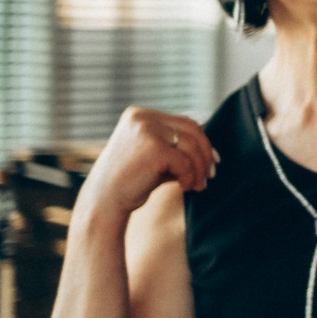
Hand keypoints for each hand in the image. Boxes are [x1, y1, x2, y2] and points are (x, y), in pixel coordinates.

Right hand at [84, 107, 213, 224]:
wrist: (104, 202)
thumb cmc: (131, 182)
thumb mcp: (152, 156)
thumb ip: (174, 147)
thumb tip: (210, 149)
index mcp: (139, 115)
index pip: (184, 122)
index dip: (202, 142)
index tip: (212, 161)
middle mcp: (142, 118)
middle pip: (192, 129)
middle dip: (205, 154)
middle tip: (210, 175)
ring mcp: (146, 130)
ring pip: (191, 145)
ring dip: (200, 168)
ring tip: (199, 185)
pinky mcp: (153, 148)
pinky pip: (185, 161)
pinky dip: (190, 176)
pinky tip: (185, 187)